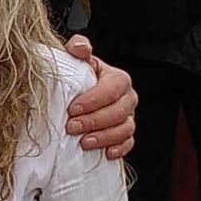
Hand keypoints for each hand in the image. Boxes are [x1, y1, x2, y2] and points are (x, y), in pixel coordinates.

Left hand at [64, 36, 135, 158]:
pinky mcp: (125, 135)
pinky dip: (118, 149)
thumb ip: (78, 48)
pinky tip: (106, 153)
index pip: (112, 88)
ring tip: (83, 142)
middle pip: (119, 111)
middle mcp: (127, 98)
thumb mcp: (78, 60)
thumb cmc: (79, 78)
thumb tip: (79, 48)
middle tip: (72, 127)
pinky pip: (128, 143)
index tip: (72, 108)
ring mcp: (128, 117)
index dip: (93, 100)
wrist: (79, 97)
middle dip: (95, 120)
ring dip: (104, 137)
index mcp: (118, 79)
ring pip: (125, 129)